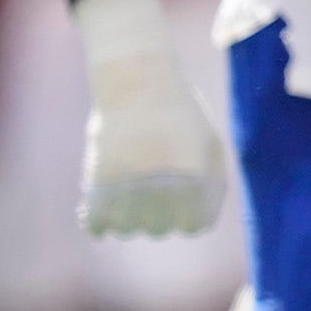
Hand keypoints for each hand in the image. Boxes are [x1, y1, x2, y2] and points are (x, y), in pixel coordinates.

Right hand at [81, 26, 225, 237]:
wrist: (138, 81)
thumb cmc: (179, 113)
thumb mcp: (210, 143)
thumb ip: (213, 186)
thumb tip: (198, 226)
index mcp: (197, 176)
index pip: (195, 226)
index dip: (189, 217)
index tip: (183, 200)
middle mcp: (165, 185)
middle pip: (161, 229)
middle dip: (160, 215)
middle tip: (153, 185)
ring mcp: (130, 184)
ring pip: (128, 229)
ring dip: (129, 218)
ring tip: (130, 191)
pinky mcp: (99, 179)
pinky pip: (97, 223)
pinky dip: (98, 223)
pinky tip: (100, 211)